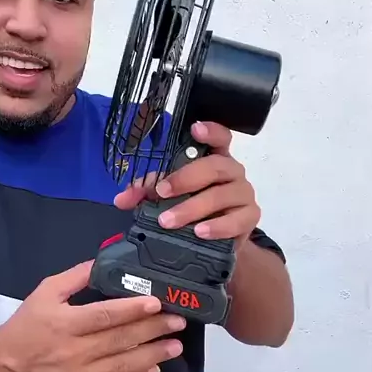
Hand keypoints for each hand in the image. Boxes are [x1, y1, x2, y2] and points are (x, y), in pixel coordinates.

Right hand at [0, 261, 184, 371]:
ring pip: (123, 366)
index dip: (132, 309)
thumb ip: (75, 277)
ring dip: (153, 355)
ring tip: (175, 346)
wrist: (1, 368)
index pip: (105, 316)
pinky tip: (154, 367)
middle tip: (178, 322)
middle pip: (120, 340)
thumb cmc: (26, 325)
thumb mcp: (45, 293)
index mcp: (64, 324)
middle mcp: (73, 352)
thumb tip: (104, 262)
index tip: (156, 302)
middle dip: (152, 330)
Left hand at [114, 121, 260, 248]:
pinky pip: (237, 220)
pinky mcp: (249, 218)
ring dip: (193, 208)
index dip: (211, 130)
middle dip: (186, 178)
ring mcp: (244, 194)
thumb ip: (145, 193)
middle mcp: (232, 172)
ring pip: (222, 195)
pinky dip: (217, 226)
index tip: (195, 129)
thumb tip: (122, 198)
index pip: (220, 137)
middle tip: (162, 192)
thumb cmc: (193, 209)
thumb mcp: (167, 196)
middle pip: (215, 166)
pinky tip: (200, 231)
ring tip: (171, 221)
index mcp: (214, 158)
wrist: (215, 242)